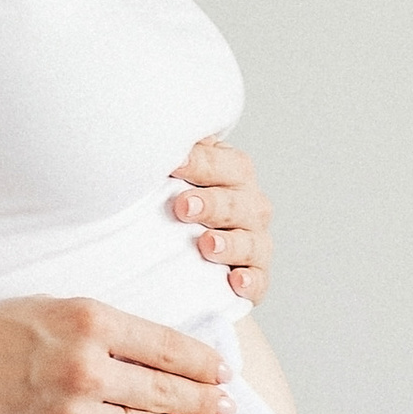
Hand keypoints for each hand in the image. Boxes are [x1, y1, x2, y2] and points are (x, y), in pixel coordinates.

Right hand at [0, 299, 236, 413]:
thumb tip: (158, 350)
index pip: (170, 346)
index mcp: (90, 321)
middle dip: (207, 402)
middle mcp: (88, 369)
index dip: (205, 363)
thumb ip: (105, 327)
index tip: (223, 371)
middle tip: (229, 408)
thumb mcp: (50, 306)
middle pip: (168, 390)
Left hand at [171, 135, 273, 306]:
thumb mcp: (177, 174)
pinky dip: (250, 282)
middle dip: (211, 205)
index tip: (173, 165)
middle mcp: (250, 206)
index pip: (225, 165)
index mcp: (234, 174)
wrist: (190, 248)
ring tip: (207, 245)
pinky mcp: (255, 278)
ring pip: (251, 242)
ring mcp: (255, 242)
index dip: (200, 165)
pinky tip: (236, 282)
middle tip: (183, 207)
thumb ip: (177, 154)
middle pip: (238, 203)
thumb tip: (154, 132)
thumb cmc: (182, 201)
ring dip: (230, 244)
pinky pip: (259, 281)